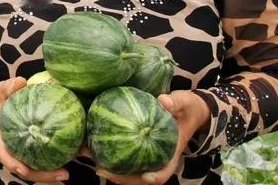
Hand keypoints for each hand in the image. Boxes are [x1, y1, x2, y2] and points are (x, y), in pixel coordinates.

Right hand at [0, 77, 69, 182]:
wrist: (0, 102)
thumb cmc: (1, 98)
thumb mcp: (1, 90)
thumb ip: (8, 87)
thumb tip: (20, 82)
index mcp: (3, 140)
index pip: (5, 156)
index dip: (13, 164)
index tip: (23, 169)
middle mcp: (15, 149)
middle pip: (27, 169)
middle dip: (44, 175)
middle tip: (63, 174)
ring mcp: (26, 151)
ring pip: (40, 166)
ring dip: (57, 171)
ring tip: (75, 168)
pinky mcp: (38, 146)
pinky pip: (49, 154)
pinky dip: (63, 155)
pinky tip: (80, 151)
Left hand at [95, 90, 210, 184]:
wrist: (187, 109)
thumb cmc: (187, 108)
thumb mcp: (185, 103)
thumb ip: (175, 102)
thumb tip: (163, 100)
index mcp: (171, 153)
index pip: (165, 171)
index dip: (156, 176)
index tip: (146, 176)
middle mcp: (158, 158)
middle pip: (140, 176)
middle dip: (121, 176)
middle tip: (101, 169)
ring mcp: (147, 155)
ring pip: (129, 169)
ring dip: (110, 167)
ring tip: (89, 157)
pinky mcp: (138, 147)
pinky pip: (123, 155)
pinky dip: (108, 152)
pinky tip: (91, 144)